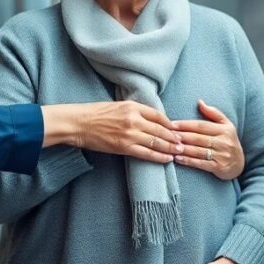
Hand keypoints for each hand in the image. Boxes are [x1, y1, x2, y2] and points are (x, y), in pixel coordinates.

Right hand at [41, 101, 182, 163]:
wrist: (78, 123)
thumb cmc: (95, 113)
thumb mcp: (117, 105)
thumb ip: (134, 111)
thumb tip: (149, 119)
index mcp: (132, 106)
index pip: (158, 115)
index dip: (170, 123)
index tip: (177, 129)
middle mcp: (134, 119)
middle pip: (161, 129)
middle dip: (174, 137)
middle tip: (184, 142)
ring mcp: (129, 134)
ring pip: (156, 142)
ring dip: (170, 148)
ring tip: (179, 151)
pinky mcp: (123, 147)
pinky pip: (146, 153)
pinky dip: (158, 156)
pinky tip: (166, 159)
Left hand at [170, 99, 244, 180]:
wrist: (239, 164)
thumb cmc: (228, 141)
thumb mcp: (226, 125)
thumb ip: (213, 113)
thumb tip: (199, 102)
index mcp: (224, 129)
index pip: (201, 125)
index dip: (185, 124)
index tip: (171, 124)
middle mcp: (224, 142)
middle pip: (198, 138)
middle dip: (182, 136)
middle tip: (167, 135)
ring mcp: (222, 155)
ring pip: (198, 151)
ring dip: (183, 149)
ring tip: (170, 146)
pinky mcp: (219, 167)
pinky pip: (201, 164)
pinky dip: (188, 161)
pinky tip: (178, 159)